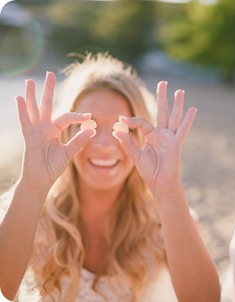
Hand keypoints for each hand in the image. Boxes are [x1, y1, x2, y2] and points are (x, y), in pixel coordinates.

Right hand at [16, 72, 95, 189]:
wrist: (41, 180)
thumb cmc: (53, 167)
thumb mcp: (69, 153)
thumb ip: (79, 141)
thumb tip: (92, 129)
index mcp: (55, 130)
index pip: (66, 117)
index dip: (78, 116)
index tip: (89, 117)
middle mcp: (45, 128)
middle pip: (47, 105)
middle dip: (49, 90)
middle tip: (50, 73)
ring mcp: (36, 132)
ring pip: (34, 110)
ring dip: (32, 96)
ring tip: (30, 82)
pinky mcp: (29, 138)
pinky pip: (26, 122)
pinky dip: (23, 111)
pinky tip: (19, 98)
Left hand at [113, 81, 196, 192]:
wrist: (161, 183)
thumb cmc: (150, 171)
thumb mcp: (136, 156)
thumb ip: (128, 143)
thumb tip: (116, 130)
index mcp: (151, 136)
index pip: (142, 122)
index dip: (131, 120)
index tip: (121, 120)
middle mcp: (162, 134)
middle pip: (162, 111)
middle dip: (162, 97)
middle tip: (163, 83)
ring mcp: (170, 137)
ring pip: (174, 117)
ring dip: (177, 104)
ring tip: (179, 91)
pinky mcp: (176, 143)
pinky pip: (183, 130)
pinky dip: (188, 120)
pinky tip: (193, 109)